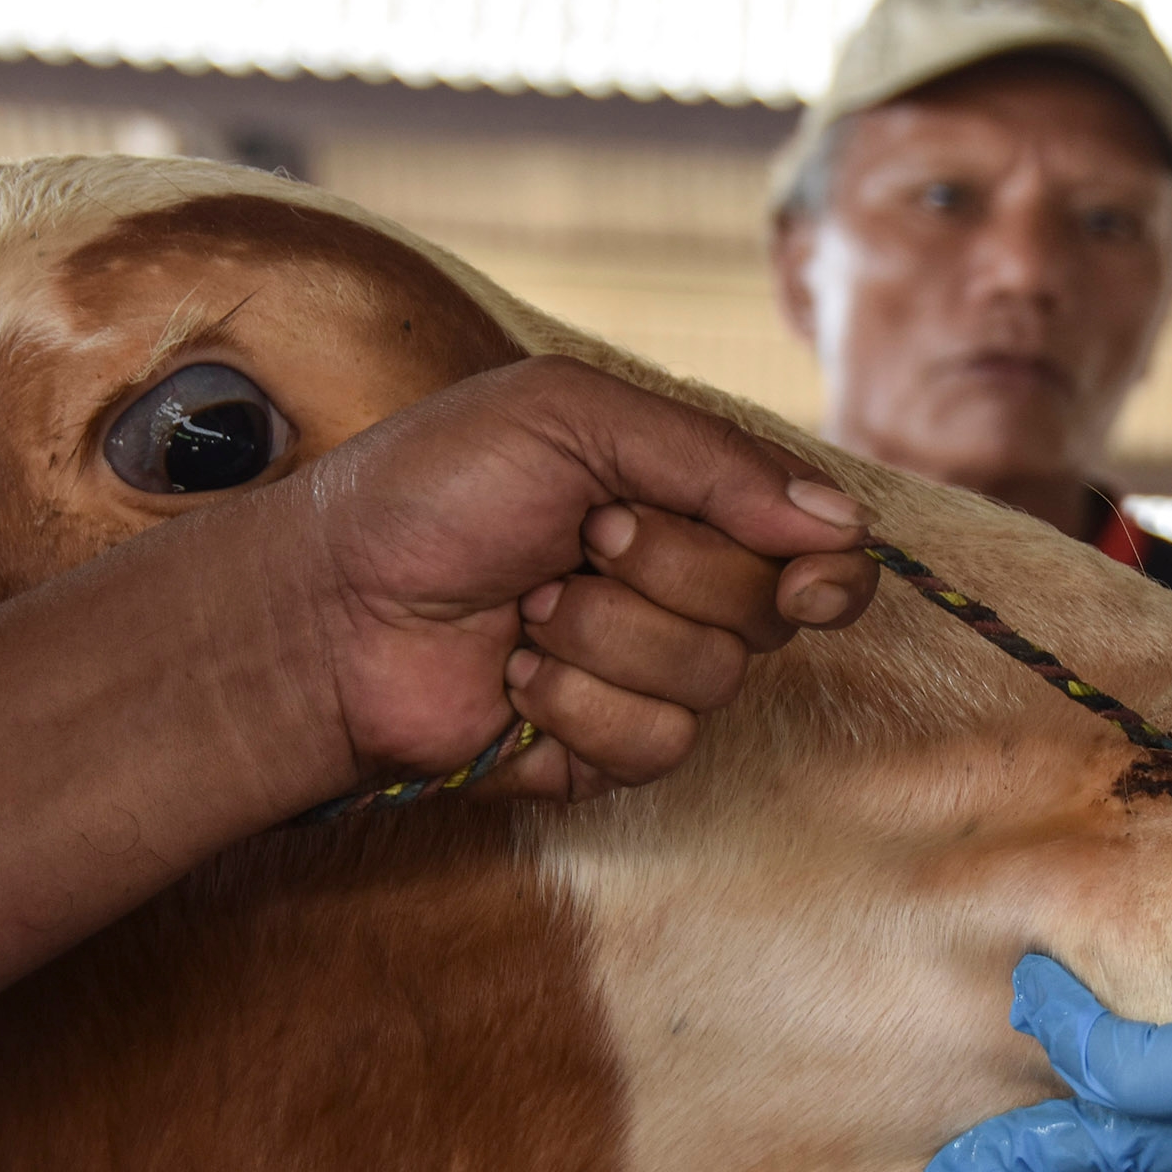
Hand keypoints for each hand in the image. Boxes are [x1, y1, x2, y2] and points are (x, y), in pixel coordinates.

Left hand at [299, 356, 876, 799]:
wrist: (329, 601)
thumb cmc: (431, 488)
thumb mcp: (569, 418)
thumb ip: (712, 460)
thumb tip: (842, 523)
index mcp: (684, 504)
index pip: (816, 549)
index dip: (827, 570)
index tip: (803, 573)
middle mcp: (678, 592)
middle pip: (767, 611)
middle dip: (670, 570)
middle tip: (579, 540)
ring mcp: (642, 677)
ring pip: (712, 682)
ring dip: (607, 636)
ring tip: (525, 609)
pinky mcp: (601, 753)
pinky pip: (655, 745)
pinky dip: (579, 705)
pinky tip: (514, 679)